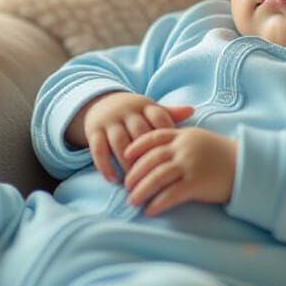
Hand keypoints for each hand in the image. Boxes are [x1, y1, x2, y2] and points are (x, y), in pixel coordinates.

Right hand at [72, 92, 194, 182]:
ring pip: (119, 142)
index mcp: (144, 106)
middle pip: (139, 133)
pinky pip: (98, 149)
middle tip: (155, 177)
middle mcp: (127, 112)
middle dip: (147, 155)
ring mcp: (109, 121)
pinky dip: (105, 165)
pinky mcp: (94, 131)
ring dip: (126, 163)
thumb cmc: (133, 112)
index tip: (174, 157)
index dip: (167, 136)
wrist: (100, 103)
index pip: (158, 118)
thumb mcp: (149, 109)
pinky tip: (112, 180)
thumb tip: (192, 110)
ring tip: (134, 183)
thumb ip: (169, 112)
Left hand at [122, 127, 237, 215]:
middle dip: (135, 173)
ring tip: (132, 201)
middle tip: (125, 186)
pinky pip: (171, 194)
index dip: (136, 147)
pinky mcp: (197, 182)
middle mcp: (183, 148)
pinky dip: (158, 203)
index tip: (125, 156)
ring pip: (157, 177)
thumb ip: (181, 142)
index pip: (152, 137)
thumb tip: (161, 153)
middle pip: (150, 160)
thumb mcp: (200, 139)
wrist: (248, 165)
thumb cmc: (223, 155)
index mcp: (183, 135)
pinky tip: (150, 211)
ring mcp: (190, 165)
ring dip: (141, 190)